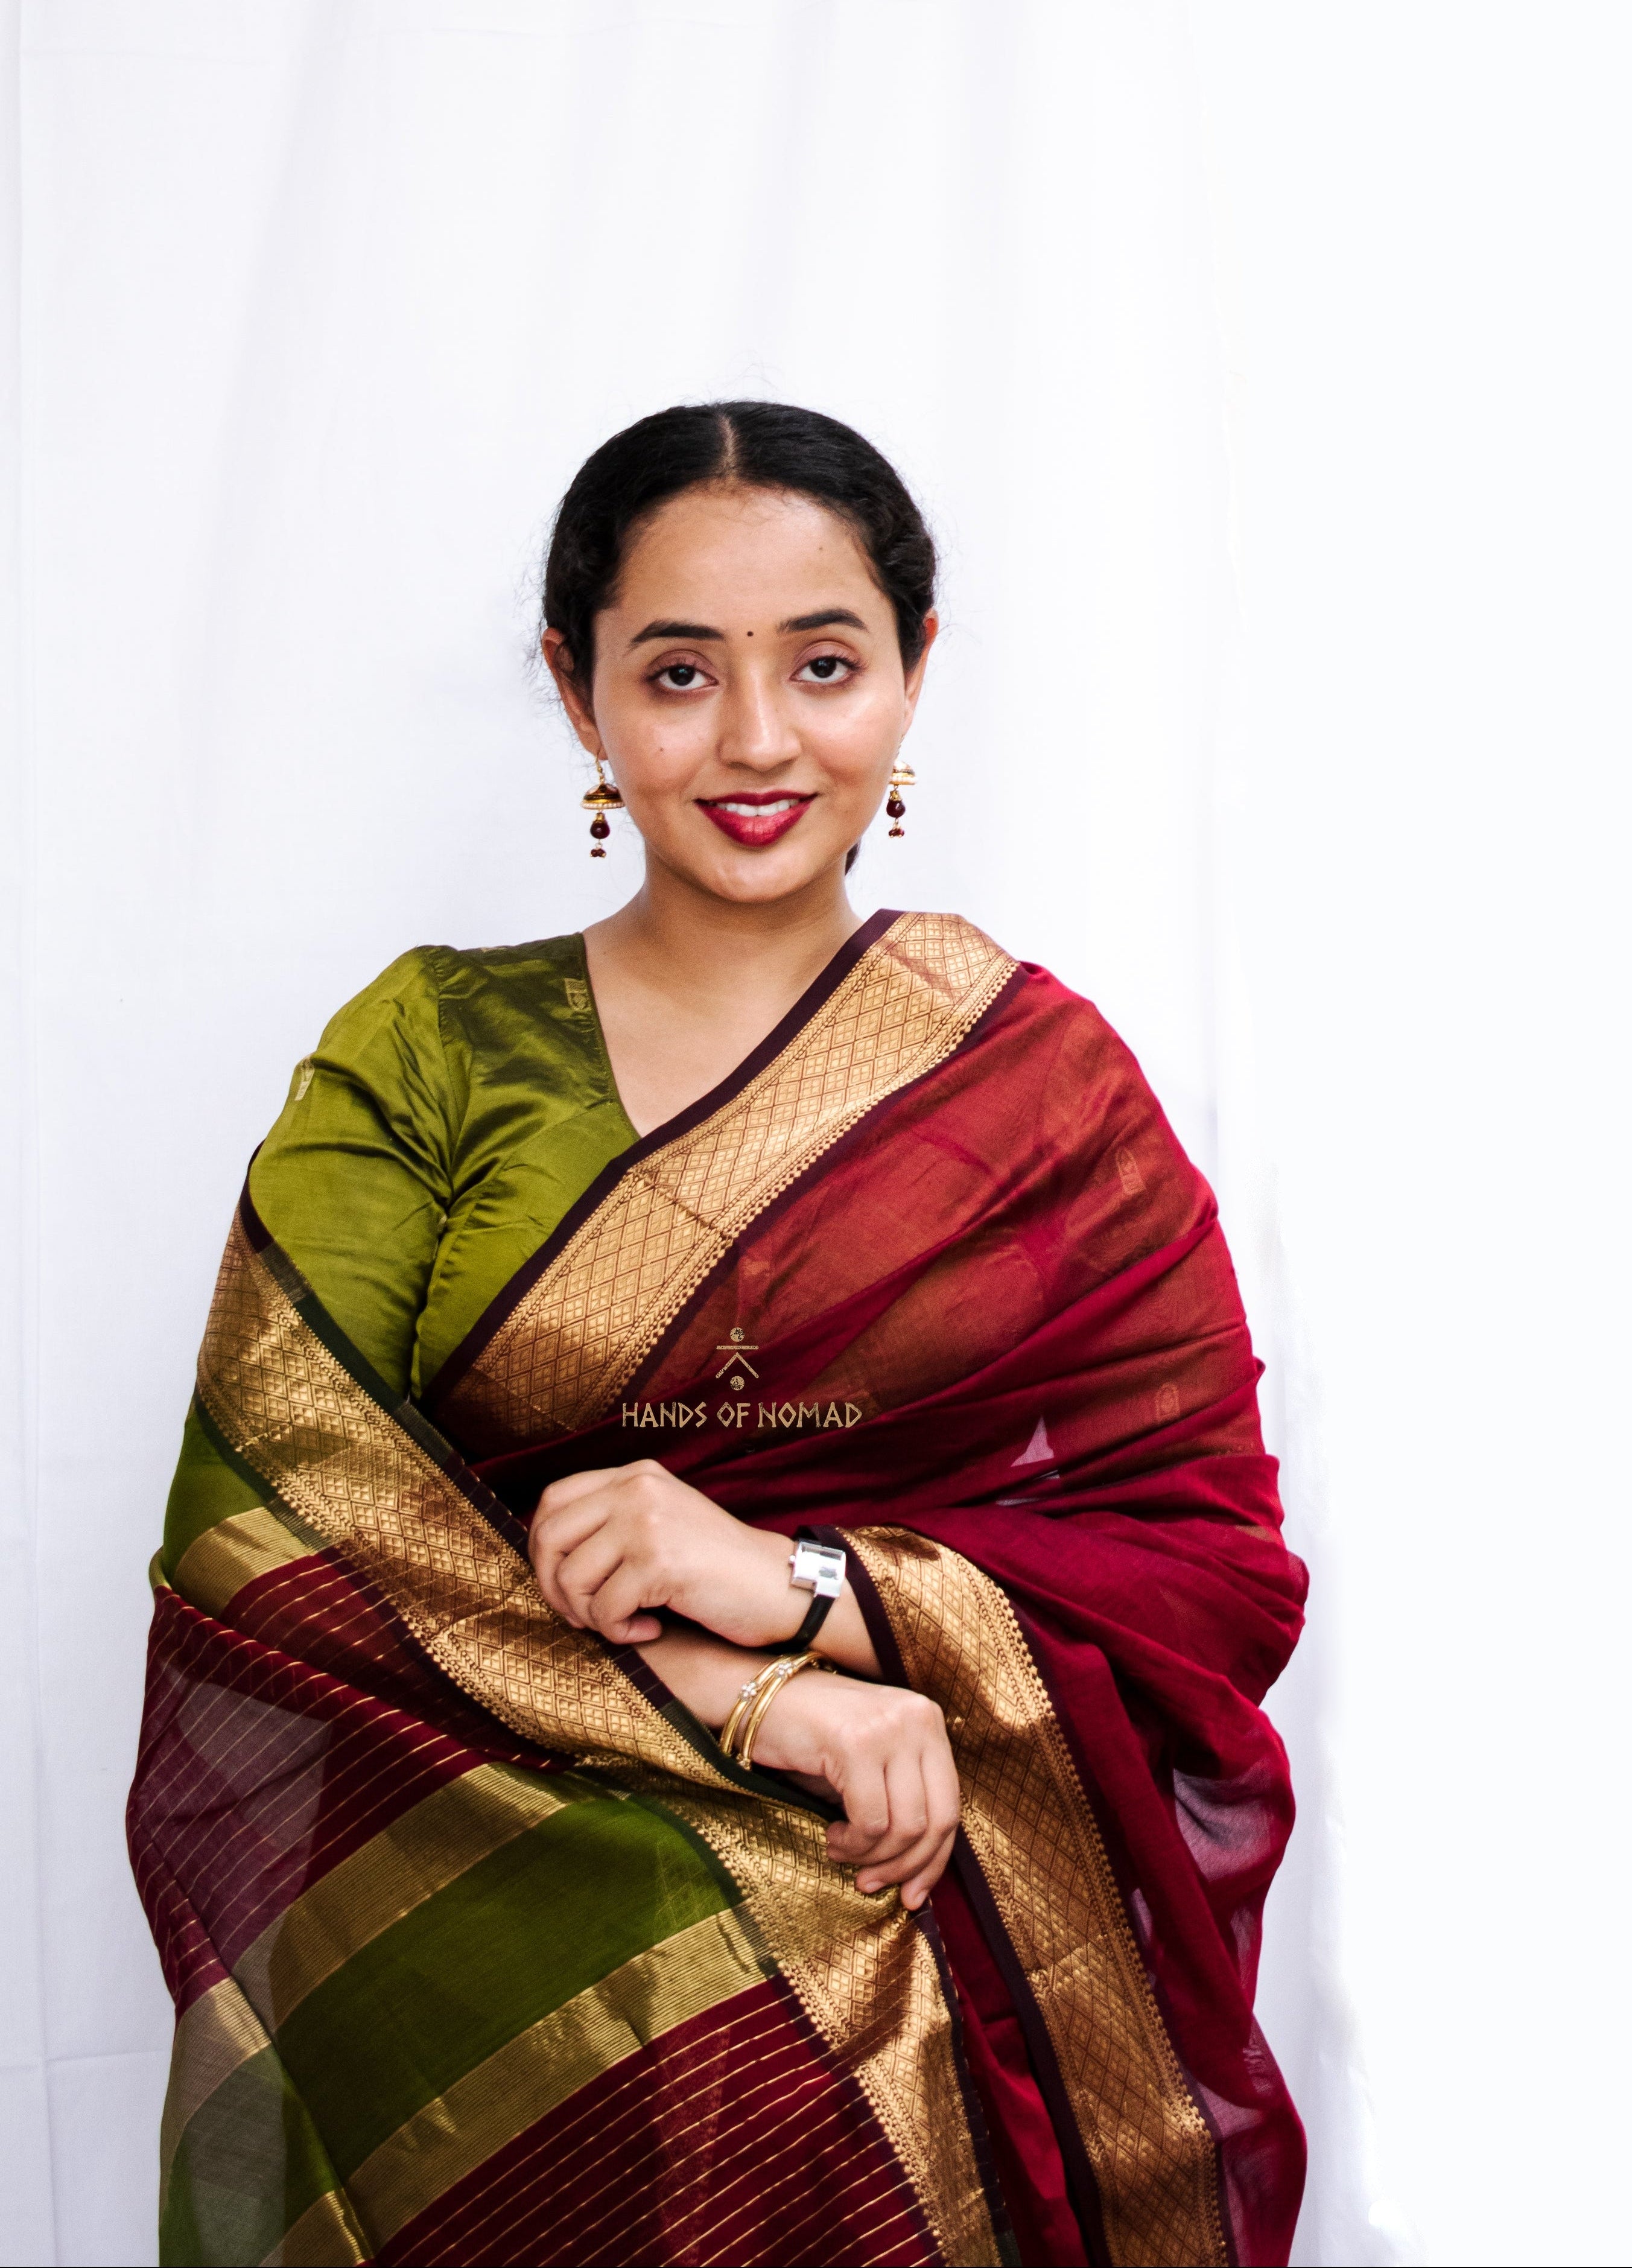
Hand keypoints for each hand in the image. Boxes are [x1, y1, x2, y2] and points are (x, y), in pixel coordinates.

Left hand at [529, 1459, 785, 1645]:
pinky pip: (604, 1609)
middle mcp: (637, 1488)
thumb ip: (613, 1523)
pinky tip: (649, 1630)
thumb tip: (545, 1554)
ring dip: (589, 1616)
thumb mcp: (662, 1524)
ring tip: (623, 1624)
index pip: (553, 1501)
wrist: (779, 1586)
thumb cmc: (717, 1569)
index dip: (542, 1550)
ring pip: (572, 1577)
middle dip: (554, 1588)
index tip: (563, 1584)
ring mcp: (647, 1521)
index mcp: (635, 1475)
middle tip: (583, 1615)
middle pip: (549, 1537)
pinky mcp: (659, 1560)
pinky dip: (620, 1633)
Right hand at [750, 1665, 960, 1910]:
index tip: (914, 1895)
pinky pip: (870, 1820)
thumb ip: (902, 1796)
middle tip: (871, 1883)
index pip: (950, 1805)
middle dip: (905, 1866)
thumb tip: (921, 1872)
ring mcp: (889, 1728)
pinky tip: (832, 1837)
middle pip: (935, 1820)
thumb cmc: (814, 1737)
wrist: (758, 1696)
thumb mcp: (873, 1761)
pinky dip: (853, 1843)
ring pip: (904, 1827)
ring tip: (843, 1851)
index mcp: (928, 1720)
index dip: (934, 1860)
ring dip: (871, 1856)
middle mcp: (917, 1718)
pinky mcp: (856, 1743)